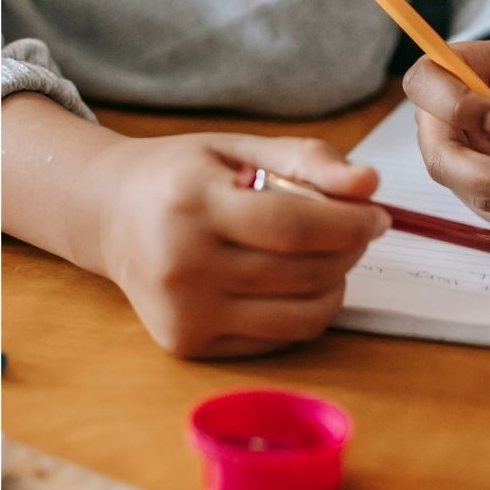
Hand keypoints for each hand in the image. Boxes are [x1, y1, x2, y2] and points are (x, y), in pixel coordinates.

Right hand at [83, 131, 390, 357]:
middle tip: (359, 229)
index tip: (378, 215)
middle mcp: (181, 264)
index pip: (294, 226)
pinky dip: (305, 310)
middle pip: (303, 273)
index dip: (350, 223)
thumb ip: (308, 160)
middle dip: (350, 250)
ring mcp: (182, 312)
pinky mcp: (188, 343)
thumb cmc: (184, 176)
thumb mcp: (241, 147)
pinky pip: (279, 337)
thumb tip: (369, 184)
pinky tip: (295, 280)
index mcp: (191, 204)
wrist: (110, 215)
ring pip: (300, 315)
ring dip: (336, 284)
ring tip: (331, 255)